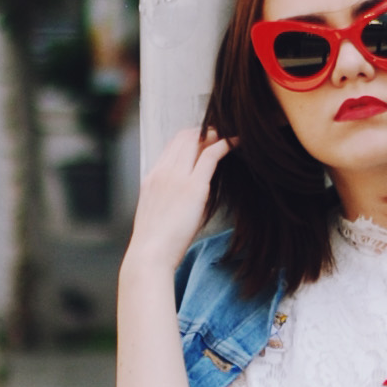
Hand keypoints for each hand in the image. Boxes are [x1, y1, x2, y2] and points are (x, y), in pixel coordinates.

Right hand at [124, 124, 231, 286]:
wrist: (150, 255)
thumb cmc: (155, 244)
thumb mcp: (157, 214)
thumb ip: (169, 198)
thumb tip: (188, 197)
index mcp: (152, 177)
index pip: (171, 145)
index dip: (190, 138)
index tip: (204, 140)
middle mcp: (163, 172)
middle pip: (184, 137)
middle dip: (204, 131)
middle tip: (221, 135)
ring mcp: (177, 177)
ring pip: (197, 140)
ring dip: (215, 134)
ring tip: (231, 136)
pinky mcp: (193, 187)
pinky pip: (211, 155)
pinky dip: (225, 144)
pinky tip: (236, 142)